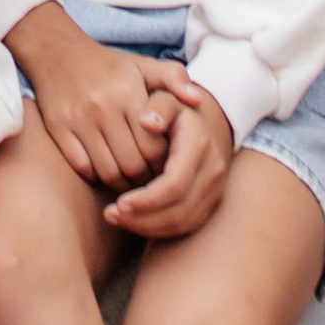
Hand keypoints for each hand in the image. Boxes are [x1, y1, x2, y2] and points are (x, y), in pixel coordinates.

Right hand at [10, 1, 184, 191]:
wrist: (57, 51)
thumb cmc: (108, 65)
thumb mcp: (142, 64)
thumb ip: (175, 78)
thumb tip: (197, 101)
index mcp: (128, 93)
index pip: (154, 147)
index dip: (164, 166)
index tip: (167, 169)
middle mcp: (104, 107)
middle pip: (133, 165)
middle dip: (146, 182)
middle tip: (152, 184)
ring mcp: (79, 120)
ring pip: (109, 172)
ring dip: (123, 185)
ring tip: (133, 184)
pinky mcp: (59, 130)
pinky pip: (84, 168)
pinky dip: (98, 176)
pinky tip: (107, 171)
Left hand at [102, 80, 233, 237]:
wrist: (206, 120)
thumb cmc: (175, 107)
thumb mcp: (166, 96)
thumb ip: (158, 106)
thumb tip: (146, 122)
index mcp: (199, 146)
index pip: (174, 185)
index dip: (147, 200)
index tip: (118, 203)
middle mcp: (212, 172)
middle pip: (179, 211)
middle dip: (143, 218)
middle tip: (110, 214)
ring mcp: (214, 190)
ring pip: (182, 223)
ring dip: (147, 226)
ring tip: (115, 217)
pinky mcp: (209, 203)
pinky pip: (185, 225)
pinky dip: (158, 228)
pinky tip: (132, 220)